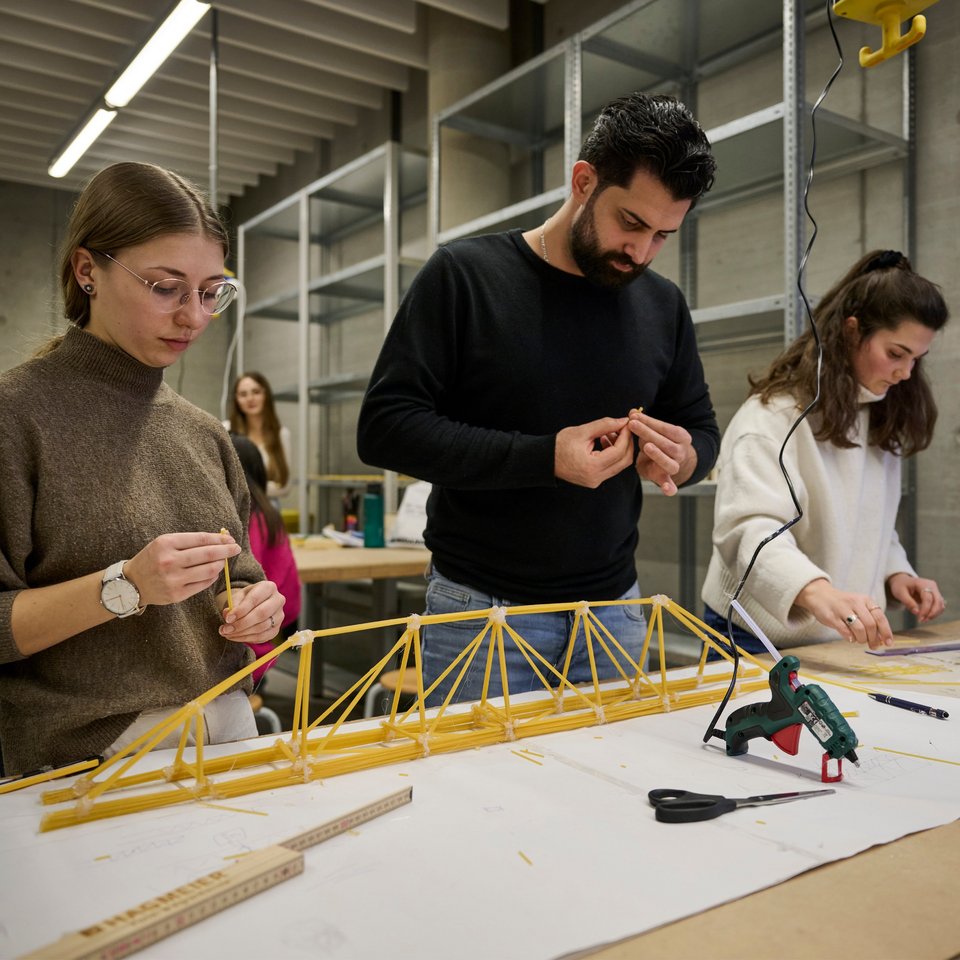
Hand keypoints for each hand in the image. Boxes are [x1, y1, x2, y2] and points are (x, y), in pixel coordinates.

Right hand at [124, 531, 241, 607]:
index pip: (202, 539)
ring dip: (220, 564)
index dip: (220, 539)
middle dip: (226, 551)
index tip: (231, 539)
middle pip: (209, 554)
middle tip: (236, 549)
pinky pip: (203, 584)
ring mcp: (173, 579)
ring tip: (222, 562)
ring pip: (209, 570)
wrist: (132, 583)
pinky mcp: (176, 595)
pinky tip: (213, 573)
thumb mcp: (165, 543)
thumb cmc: (153, 559)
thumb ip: (190, 541)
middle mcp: (169, 561)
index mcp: (166, 543)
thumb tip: (221, 539)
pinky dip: (212, 577)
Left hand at [218, 580, 284, 642]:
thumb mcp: (237, 597)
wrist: (254, 606)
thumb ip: (232, 605)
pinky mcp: (276, 629)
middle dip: (242, 623)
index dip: (241, 610)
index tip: (228, 619)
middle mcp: (278, 600)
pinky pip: (262, 637)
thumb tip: (228, 615)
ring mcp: (279, 616)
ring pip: (261, 627)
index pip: (255, 599)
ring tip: (227, 633)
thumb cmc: (245, 599)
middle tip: (226, 629)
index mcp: (268, 587)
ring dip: (242, 633)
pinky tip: (235, 636)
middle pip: (262, 614)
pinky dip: (246, 638)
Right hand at [555, 417, 632, 487]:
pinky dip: (613, 454)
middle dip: (627, 442)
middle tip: (622, 428)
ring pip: (620, 464)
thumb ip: (604, 425)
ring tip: (609, 433)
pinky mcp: (595, 480)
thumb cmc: (559, 445)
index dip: (625, 435)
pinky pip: (611, 467)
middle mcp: (596, 478)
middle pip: (624, 460)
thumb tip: (623, 421)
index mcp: (592, 466)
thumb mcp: (582, 431)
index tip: (626, 423)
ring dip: (620, 448)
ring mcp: (596, 481)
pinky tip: (604, 441)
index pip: (619, 451)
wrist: (545, 460)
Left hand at [626, 409, 696, 495]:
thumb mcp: (652, 431)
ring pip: (669, 463)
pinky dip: (669, 488)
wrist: (668, 461)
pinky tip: (666, 489)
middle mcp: (681, 451)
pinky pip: (671, 486)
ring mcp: (676, 466)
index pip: (666, 428)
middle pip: (666, 443)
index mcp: (681, 436)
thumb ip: (643, 422)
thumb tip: (632, 412)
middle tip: (633, 425)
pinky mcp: (666, 478)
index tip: (634, 416)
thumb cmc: (658, 443)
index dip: (650, 421)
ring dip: (658, 455)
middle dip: (648, 433)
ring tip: (647, 446)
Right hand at [794, 578, 892, 648]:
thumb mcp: (859, 606)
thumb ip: (870, 620)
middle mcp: (855, 602)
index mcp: (865, 600)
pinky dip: (850, 638)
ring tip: (859, 640)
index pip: (880, 617)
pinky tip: (850, 637)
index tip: (889, 643)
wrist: (819, 595)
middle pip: (870, 625)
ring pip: (859, 629)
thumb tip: (882, 639)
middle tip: (873, 645)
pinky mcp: (832, 617)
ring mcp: (842, 609)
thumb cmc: (842, 604)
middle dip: (873, 638)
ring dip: (862, 639)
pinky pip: (845, 631)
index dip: (886, 632)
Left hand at [887, 573, 945, 622]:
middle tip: (923, 621)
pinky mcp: (935, 595)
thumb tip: (916, 613)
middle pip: (937, 601)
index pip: (928, 598)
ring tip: (923, 620)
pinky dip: (935, 612)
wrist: (902, 581)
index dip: (925, 610)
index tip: (920, 619)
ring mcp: (935, 590)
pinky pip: (939, 605)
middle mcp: (932, 586)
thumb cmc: (900, 586)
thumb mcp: (900, 593)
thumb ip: (908, 602)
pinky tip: (926, 616)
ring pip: (940, 604)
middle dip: (932, 613)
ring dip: (934, 614)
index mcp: (923, 583)